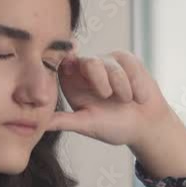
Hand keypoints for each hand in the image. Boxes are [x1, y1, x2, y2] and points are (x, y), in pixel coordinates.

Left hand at [48, 50, 173, 146]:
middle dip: (99, 77)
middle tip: (107, 95)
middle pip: (87, 61)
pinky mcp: (126, 59)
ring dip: (122, 87)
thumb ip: (64, 120)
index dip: (64, 60)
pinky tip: (138, 96)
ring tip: (127, 102)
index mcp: (72, 82)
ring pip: (111, 64)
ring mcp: (107, 61)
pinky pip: (129, 64)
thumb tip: (38, 123)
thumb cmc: (115, 127)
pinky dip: (135, 83)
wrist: (147, 126)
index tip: (69, 61)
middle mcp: (87, 68)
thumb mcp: (87, 124)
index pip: (62, 63)